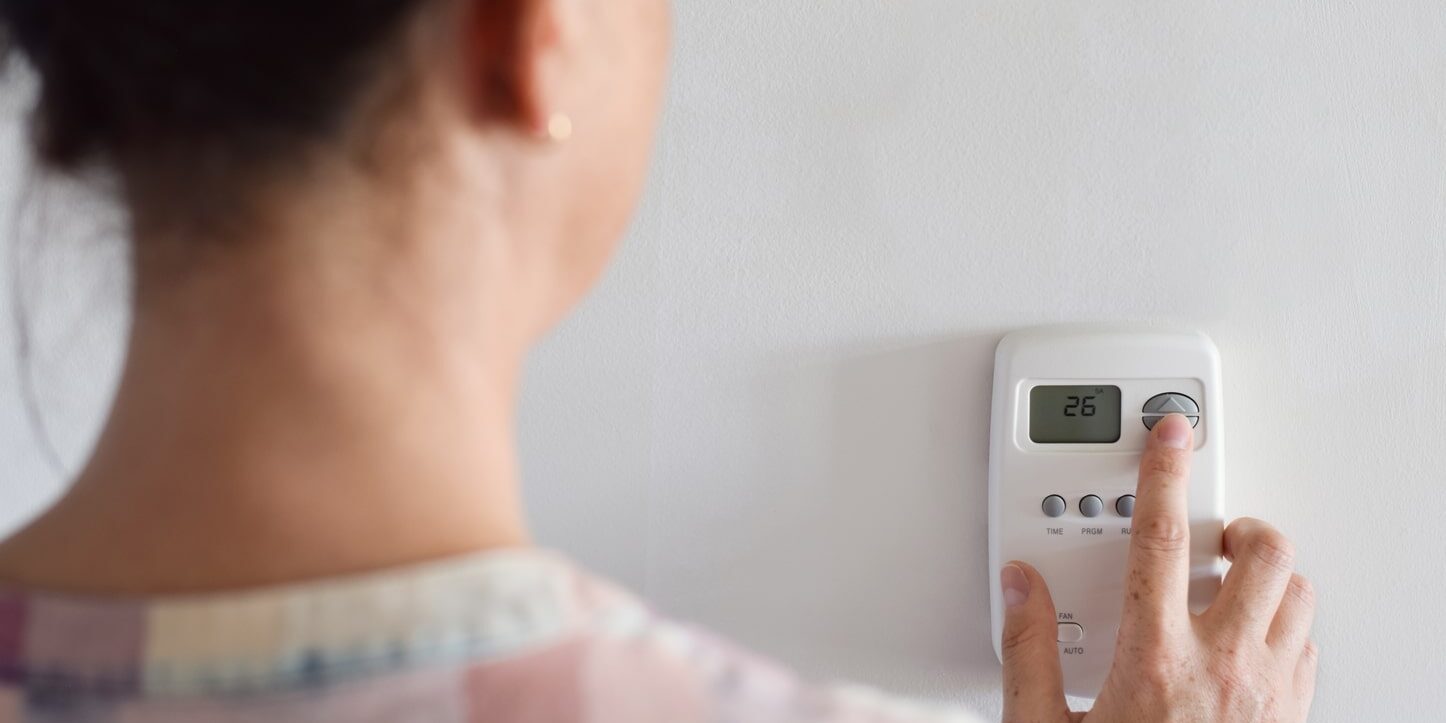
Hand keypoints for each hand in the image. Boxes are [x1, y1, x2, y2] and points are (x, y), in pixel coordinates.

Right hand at [998, 413, 1317, 721]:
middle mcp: (1225, 668)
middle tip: (1208, 531)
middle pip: (1264, 555)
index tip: (1169, 434)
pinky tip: (1246, 637)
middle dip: (1239, 525)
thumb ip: (1027, 649)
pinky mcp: (1293, 719)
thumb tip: (1019, 586)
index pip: (1163, 539)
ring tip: (1227, 581)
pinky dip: (1285, 624)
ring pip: (1300, 595)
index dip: (1164, 473)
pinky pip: (1308, 646)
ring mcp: (1269, 694)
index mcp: (1155, 659)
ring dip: (1270, 575)